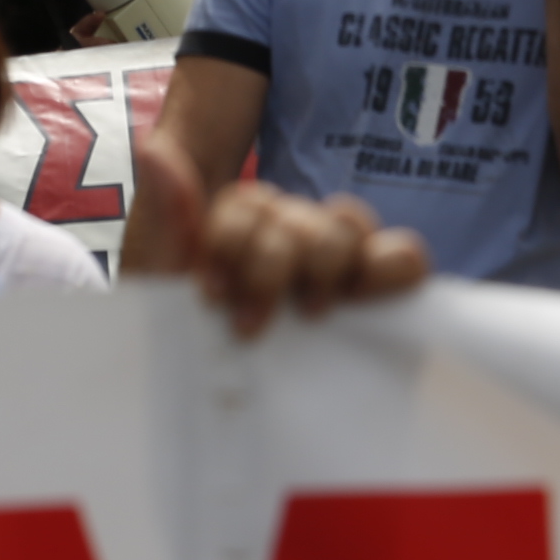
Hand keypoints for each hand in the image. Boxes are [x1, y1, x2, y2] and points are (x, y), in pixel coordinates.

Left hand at [118, 132, 426, 336]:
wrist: (206, 408)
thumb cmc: (187, 343)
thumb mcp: (161, 280)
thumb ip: (167, 214)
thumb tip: (154, 150)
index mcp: (242, 227)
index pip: (250, 206)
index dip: (234, 243)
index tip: (211, 295)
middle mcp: (293, 235)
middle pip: (299, 214)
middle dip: (272, 263)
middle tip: (249, 323)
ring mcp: (339, 265)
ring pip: (348, 223)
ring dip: (325, 261)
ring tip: (309, 312)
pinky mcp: (380, 299)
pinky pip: (405, 257)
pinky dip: (392, 264)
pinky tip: (361, 295)